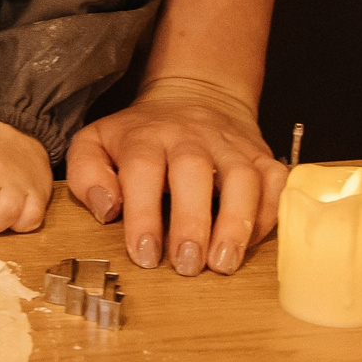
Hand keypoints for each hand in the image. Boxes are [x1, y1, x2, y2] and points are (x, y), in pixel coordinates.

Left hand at [64, 76, 282, 275]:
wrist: (194, 96)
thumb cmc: (139, 135)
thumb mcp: (95, 143)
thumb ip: (87, 173)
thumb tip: (106, 209)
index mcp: (144, 136)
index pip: (142, 170)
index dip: (143, 214)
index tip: (145, 254)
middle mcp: (190, 137)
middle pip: (193, 171)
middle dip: (191, 222)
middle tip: (187, 265)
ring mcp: (230, 145)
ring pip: (242, 177)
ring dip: (236, 223)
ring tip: (223, 264)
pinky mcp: (261, 155)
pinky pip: (274, 182)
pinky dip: (268, 213)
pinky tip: (250, 243)